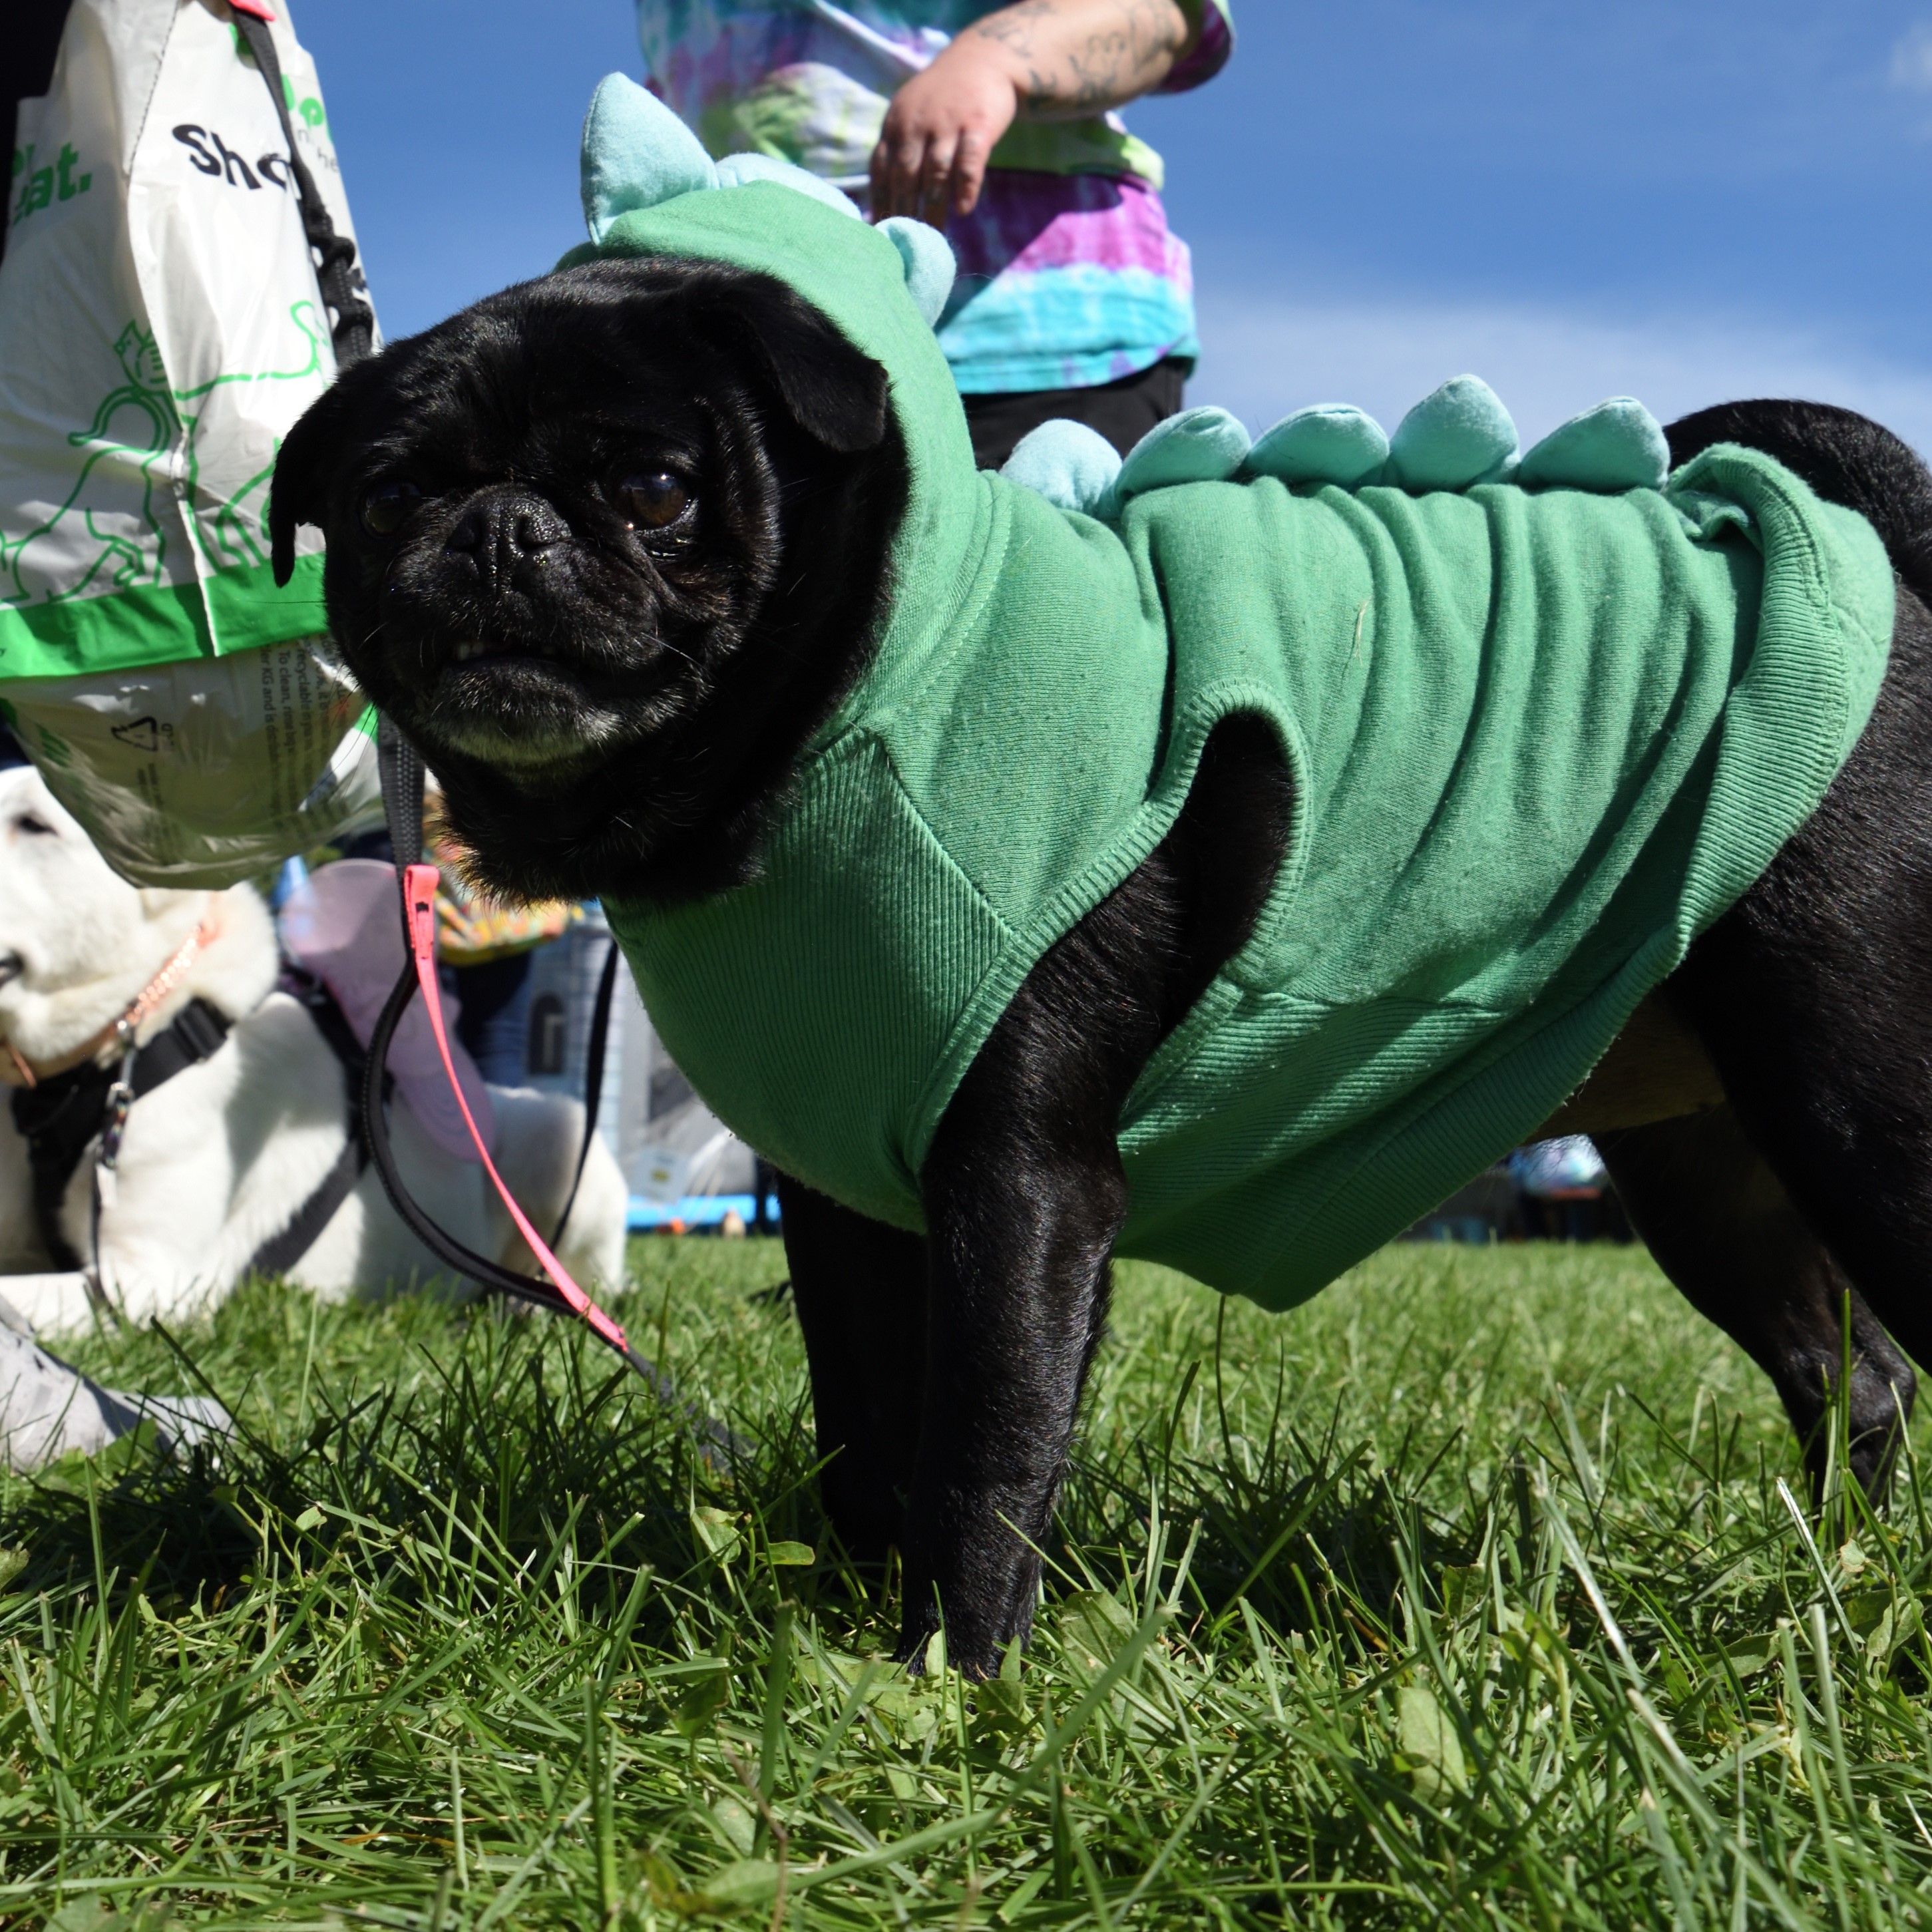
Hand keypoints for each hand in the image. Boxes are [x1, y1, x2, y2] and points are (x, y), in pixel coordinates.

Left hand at [870, 0, 1195, 227]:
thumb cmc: (944, 99)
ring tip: (932, 239)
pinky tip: (963, 210)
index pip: (882, 170)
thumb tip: (883, 204)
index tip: (881, 234)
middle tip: (906, 246)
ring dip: (933, 210)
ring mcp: (948, 124)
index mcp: (896, 124)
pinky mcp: (978, 125)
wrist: (985, 60)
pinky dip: (966, 187)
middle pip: (907, 178)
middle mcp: (918, 124)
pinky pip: (970, 162)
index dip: (881, 203)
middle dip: (905, 214)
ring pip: (936, 175)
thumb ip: (898, 152)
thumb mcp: (911, 115)